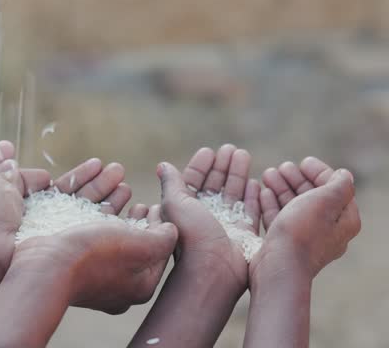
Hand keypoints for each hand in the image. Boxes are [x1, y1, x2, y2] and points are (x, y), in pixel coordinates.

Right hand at [13, 159, 176, 313]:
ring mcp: (89, 270)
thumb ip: (162, 238)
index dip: (160, 226)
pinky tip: (92, 187)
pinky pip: (82, 226)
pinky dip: (89, 202)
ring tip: (116, 182)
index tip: (158, 206)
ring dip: (112, 202)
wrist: (41, 266)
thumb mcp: (140, 245)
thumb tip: (171, 230)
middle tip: (140, 201)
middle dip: (135, 216)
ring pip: (105, 230)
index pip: (157, 253)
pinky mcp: (66, 256)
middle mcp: (114, 282)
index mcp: (137, 286)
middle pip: (130, 242)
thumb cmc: (94, 255)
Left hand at [157, 144, 260, 292]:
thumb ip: (172, 183)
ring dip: (238, 173)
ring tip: (242, 154)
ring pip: (233, 194)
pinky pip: (251, 210)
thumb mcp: (175, 204)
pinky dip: (253, 196)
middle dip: (222, 166)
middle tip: (230, 148)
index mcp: (185, 209)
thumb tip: (162, 165)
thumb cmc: (191, 234)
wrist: (215, 268)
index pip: (192, 181)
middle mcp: (205, 216)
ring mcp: (226, 225)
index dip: (200, 165)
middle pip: (215, 185)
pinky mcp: (245, 233)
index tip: (208, 151)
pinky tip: (255, 181)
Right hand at [253, 158, 359, 280]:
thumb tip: (344, 175)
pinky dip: (272, 203)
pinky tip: (262, 192)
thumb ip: (338, 185)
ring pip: (294, 206)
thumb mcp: (325, 201)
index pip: (336, 189)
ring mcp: (304, 237)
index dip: (320, 172)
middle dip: (297, 179)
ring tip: (268, 174)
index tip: (303, 162)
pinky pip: (279, 218)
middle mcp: (327, 230)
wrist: (279, 266)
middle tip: (282, 167)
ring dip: (281, 188)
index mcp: (344, 221)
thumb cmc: (302, 232)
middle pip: (313, 196)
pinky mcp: (285, 243)